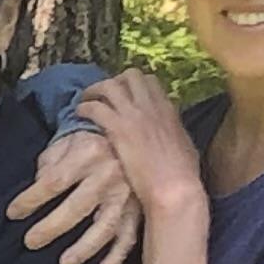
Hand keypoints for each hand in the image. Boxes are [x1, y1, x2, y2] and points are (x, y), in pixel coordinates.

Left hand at [13, 93, 159, 263]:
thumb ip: (50, 161)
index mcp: (87, 154)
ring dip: (84, 249)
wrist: (134, 132)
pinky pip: (129, 238)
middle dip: (51, 228)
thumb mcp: (69, 140)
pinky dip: (115, 259)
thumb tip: (37, 185)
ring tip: (65, 263)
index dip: (30, 200)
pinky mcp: (139, 209)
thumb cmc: (94, 138)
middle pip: (76, 208)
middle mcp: (108, 176)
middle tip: (31, 242)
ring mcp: (126, 195)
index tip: (12, 214)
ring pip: (104, 228)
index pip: (53, 182)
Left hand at [81, 69, 207, 213]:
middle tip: (104, 95)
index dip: (134, 85)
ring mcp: (134, 115)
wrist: (174, 188)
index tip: (125, 95)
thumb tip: (170, 129)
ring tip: (85, 100)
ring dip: (95, 90)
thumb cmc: (183, 174)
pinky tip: (79, 115)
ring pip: (109, 85)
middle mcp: (151, 106)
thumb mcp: (184, 144)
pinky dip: (85, 108)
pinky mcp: (118, 128)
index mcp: (168, 109)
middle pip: (130, 75)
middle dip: (114, 81)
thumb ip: (173, 130)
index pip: (150, 81)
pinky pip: (95, 107)